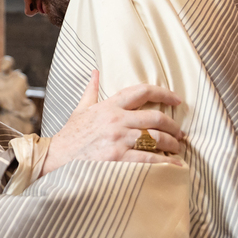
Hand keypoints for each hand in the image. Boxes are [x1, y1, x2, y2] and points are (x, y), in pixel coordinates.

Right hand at [42, 70, 184, 175]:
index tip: (177, 100)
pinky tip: (174, 165)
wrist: (57, 156)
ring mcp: (118, 139)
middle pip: (156, 117)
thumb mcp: (81, 109)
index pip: (142, 92)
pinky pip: (148, 158)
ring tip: (177, 148)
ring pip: (156, 138)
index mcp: (109, 106)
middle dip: (173, 126)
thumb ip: (91, 90)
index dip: (164, 93)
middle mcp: (116, 120)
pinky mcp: (117, 158)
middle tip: (180, 133)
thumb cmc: (71, 134)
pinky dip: (165, 162)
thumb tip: (95, 72)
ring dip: (172, 144)